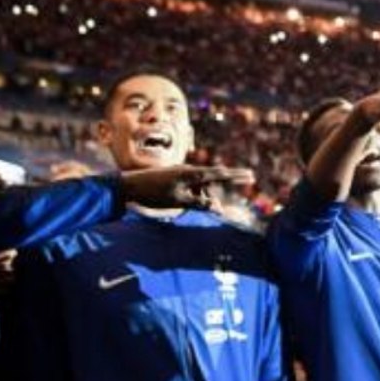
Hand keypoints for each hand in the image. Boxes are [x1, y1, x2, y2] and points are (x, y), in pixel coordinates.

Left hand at [119, 165, 254, 209]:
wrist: (127, 185)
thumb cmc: (153, 194)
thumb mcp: (178, 202)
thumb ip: (199, 204)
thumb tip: (217, 208)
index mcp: (192, 174)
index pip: (220, 175)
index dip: (237, 176)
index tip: (251, 176)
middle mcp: (189, 171)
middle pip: (212, 183)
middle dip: (216, 194)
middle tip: (217, 203)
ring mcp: (181, 173)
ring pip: (200, 187)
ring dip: (201, 198)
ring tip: (189, 209)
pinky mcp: (174, 178)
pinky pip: (190, 187)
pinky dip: (192, 196)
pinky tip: (181, 203)